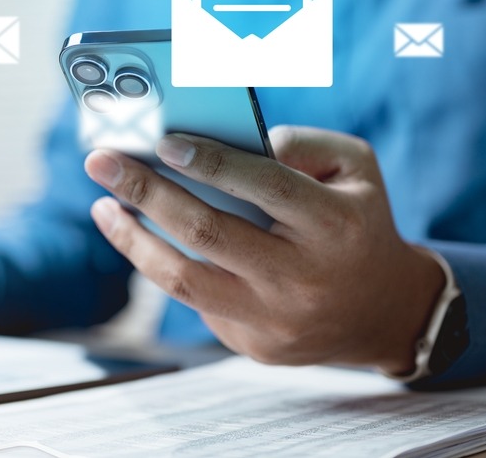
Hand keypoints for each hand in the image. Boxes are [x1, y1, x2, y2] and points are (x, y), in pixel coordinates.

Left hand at [84, 126, 444, 374]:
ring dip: (132, 241)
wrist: (385, 312)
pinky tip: (145, 239)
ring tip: (103, 207)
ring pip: (184, 281)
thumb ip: (299, 144)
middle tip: (100, 162)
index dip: (210, 162)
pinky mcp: (254, 346)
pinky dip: (166, 265)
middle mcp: (304, 278)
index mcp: (334, 225)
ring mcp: (276, 320)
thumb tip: (221, 140)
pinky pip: (197, 301)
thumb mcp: (353, 168)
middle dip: (144, 192)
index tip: (161, 141)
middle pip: (208, 233)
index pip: (265, 185)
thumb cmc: (359, 221)